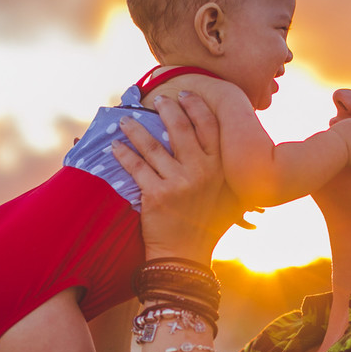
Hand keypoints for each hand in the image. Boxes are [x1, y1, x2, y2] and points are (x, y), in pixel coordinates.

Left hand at [112, 92, 241, 263]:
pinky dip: (123, 154)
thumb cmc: (208, 226)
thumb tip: (234, 148)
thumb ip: (228, 172)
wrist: (185, 256)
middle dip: (167, 108)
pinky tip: (116, 146)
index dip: (196, 106)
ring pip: (153, 145)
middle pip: (181, 128)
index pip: (209, 126)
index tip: (185, 95)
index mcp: (220, 168)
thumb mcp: (230, 197)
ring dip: (136, 129)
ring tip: (125, 120)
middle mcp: (202, 172)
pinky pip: (136, 167)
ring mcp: (179, 182)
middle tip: (158, 100)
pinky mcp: (156, 195)